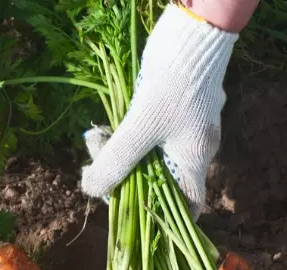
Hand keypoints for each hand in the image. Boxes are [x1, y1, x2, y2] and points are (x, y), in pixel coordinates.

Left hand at [80, 5, 237, 218]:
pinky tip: (106, 128)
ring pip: (148, 155)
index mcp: (194, 160)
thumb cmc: (173, 84)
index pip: (188, 206)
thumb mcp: (139, 128)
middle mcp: (194, 148)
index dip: (164, 220)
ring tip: (96, 141)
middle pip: (159, 181)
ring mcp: (184, 128)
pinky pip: (146, 133)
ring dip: (120, 154)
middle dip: (125, 179)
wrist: (191, 32)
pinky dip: (125, 134)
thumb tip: (91, 190)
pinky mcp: (172, 109)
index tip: (132, 218)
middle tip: (98, 168)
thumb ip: (116, 162)